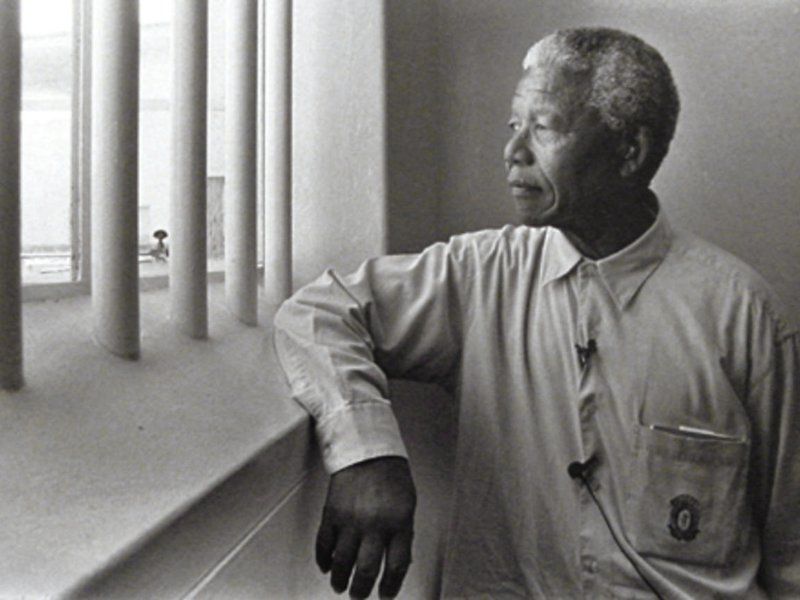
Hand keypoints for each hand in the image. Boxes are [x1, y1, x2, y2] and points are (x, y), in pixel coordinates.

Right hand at [316, 456, 415, 597]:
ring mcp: (350, 520)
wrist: (368, 450)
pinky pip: (324, 544)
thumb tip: (395, 564)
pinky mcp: (331, 514)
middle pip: (367, 570)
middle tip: (359, 596)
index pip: (396, 566)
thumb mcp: (407, 506)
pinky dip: (324, 559)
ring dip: (340, 580)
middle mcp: (374, 525)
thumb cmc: (391, 476)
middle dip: (362, 590)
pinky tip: (326, 567)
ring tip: (340, 587)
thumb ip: (402, 535)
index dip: (391, 586)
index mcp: (399, 523)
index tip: (385, 595)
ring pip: (343, 562)